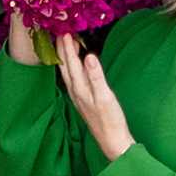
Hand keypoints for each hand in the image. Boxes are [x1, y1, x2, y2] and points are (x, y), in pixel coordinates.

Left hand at [55, 38, 133, 163]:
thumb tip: (89, 57)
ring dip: (67, 59)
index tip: (65, 33)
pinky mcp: (84, 101)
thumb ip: (96, 76)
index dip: (67, 48)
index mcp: (80, 89)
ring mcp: (78, 97)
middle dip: (63, 51)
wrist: (112, 141)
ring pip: (69, 74)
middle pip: (66, 67)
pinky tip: (78, 67)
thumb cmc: (110, 120)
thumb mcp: (105, 96)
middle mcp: (75, 92)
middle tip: (62, 34)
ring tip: (68, 46)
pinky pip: (74, 79)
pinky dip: (73, 69)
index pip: (71, 64)